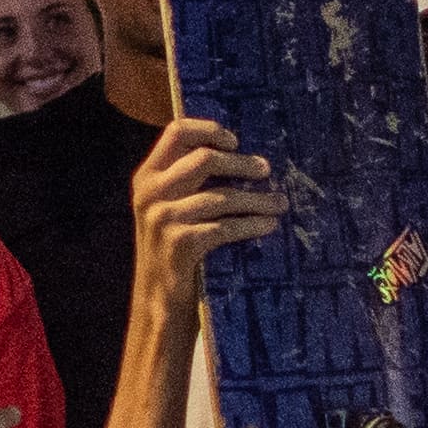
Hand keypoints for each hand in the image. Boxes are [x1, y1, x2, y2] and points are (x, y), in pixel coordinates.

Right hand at [130, 115, 280, 303]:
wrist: (156, 297)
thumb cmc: (172, 246)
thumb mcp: (167, 206)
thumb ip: (185, 179)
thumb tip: (236, 152)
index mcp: (147, 176)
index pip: (176, 133)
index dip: (209, 130)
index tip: (235, 142)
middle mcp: (150, 193)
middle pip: (205, 159)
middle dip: (242, 164)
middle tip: (266, 171)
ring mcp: (163, 218)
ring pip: (222, 196)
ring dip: (257, 199)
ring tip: (280, 203)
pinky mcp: (180, 243)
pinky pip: (226, 227)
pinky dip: (252, 225)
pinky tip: (268, 225)